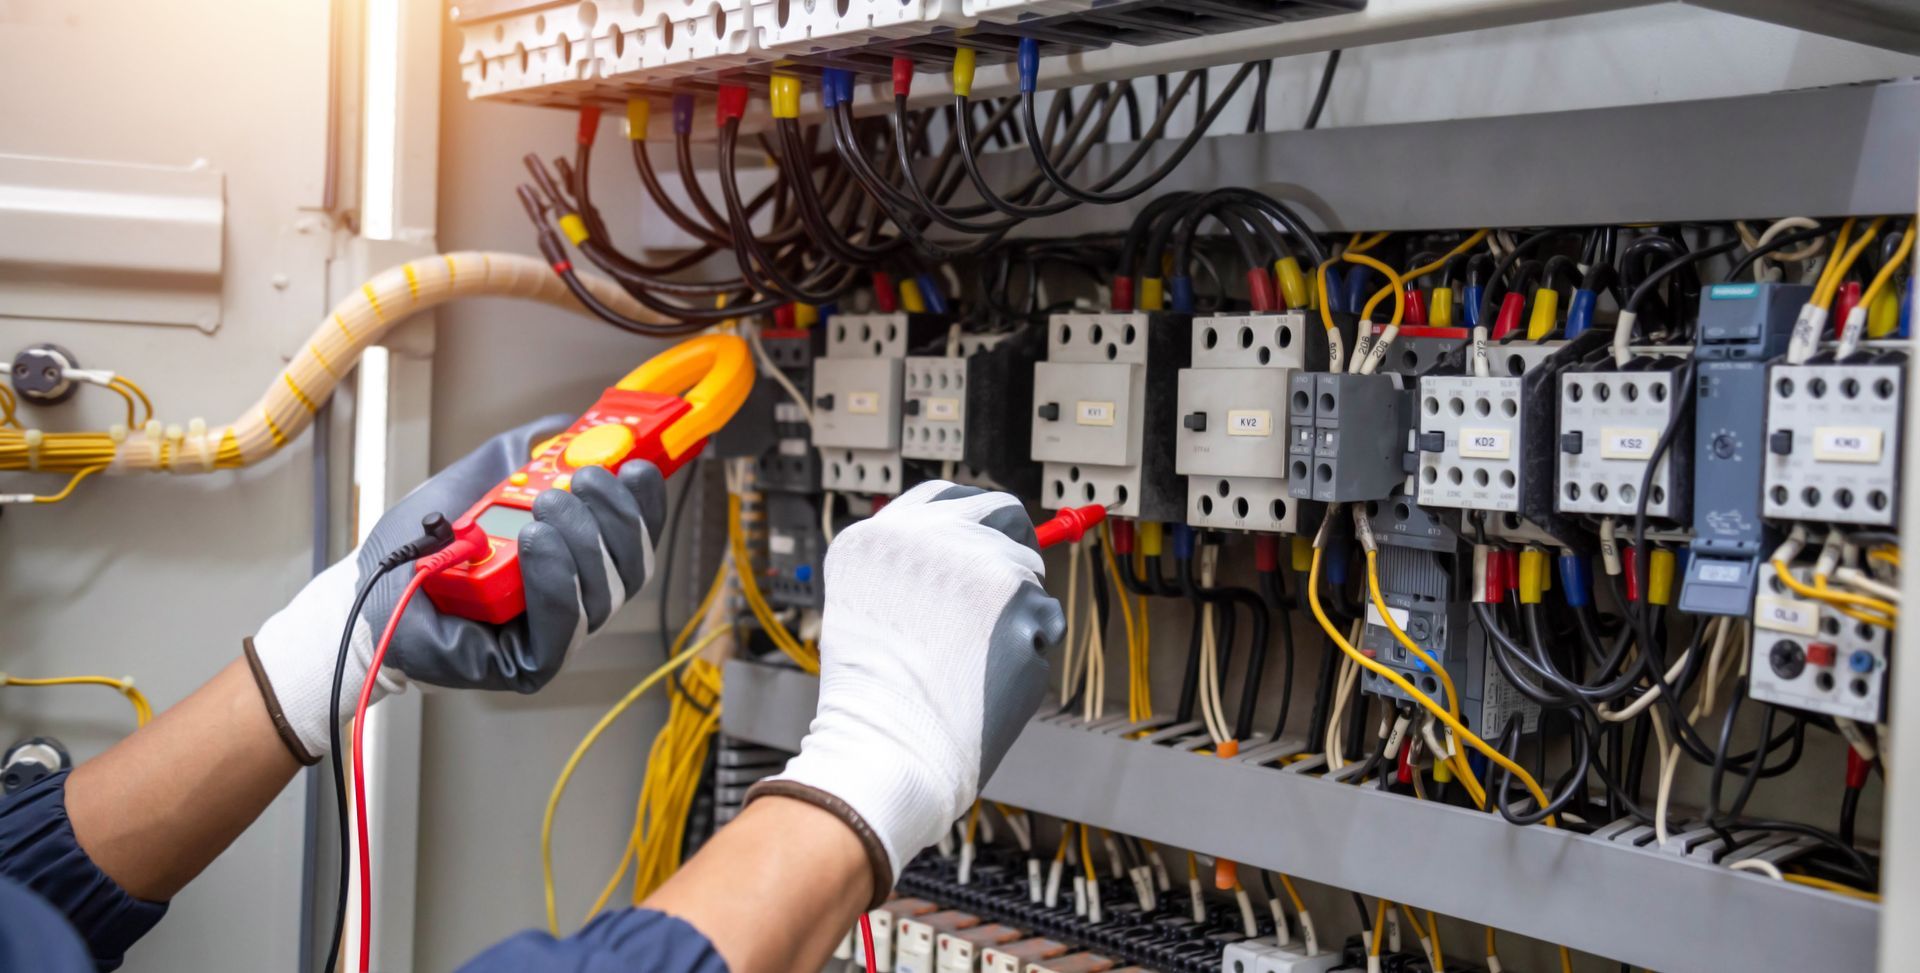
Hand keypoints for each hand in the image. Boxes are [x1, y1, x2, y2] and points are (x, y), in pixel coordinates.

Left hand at [244, 416, 666, 762]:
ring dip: (582, 540)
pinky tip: (536, 543)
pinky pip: (563, 626)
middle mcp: (576, 597)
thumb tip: (573, 425)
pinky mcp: (529, 664)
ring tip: (543, 507)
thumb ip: (529, 451)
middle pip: (633, 566)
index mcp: (578, 556)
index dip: (646, 502)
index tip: (638, 466)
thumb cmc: (422, 544)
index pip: (635, 535)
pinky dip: (556, 579)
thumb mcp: (483, 478)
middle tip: (584, 479)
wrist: (370, 584)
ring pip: (605, 594)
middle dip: (616, 516)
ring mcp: (556, 634)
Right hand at [748, 481, 1064, 905]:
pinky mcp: (1020, 601)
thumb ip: (914, 566)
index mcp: (880, 536)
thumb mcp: (869, 605)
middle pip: (1002, 514)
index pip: (946, 496)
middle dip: (1016, 547)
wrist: (890, 748)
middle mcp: (926, 537)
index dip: (976, 516)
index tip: (992, 531)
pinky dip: (1032, 647)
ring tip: (975, 659)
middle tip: (1010, 588)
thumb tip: (976, 547)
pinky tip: (994, 675)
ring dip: (1018, 611)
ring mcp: (976, 564)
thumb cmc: (876, 698)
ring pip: (1029, 573)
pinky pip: (1046, 619)